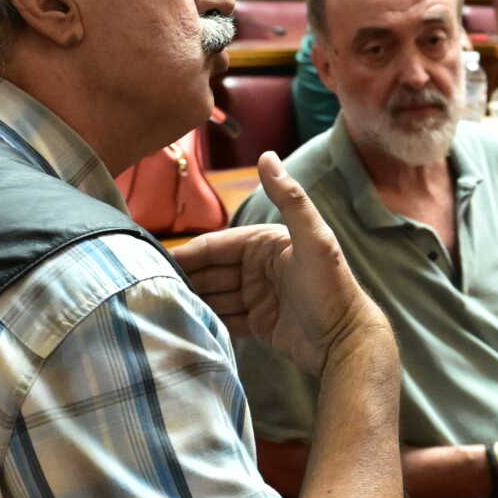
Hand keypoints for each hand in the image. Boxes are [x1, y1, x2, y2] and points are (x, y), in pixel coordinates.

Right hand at [176, 153, 390, 377]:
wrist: (347, 342)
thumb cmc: (332, 288)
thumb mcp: (314, 240)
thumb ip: (290, 198)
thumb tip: (266, 154)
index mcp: (267, 243)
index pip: (218, 245)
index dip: (189, 252)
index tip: (156, 261)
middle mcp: (260, 267)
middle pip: (212, 271)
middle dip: (186, 279)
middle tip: (150, 291)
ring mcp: (258, 296)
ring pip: (215, 295)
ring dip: (193, 300)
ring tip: (161, 310)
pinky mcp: (259, 323)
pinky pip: (225, 318)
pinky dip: (207, 320)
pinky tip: (185, 326)